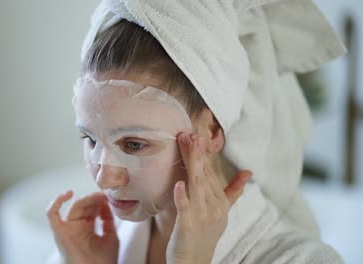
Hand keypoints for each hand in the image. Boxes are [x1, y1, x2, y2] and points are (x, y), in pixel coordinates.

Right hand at [47, 191, 118, 263]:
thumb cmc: (103, 262)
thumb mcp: (111, 236)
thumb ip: (108, 220)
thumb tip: (104, 203)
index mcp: (88, 229)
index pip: (91, 209)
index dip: (99, 201)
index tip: (108, 197)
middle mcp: (76, 228)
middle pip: (84, 207)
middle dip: (94, 199)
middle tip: (104, 195)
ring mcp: (68, 229)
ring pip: (73, 207)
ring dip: (86, 199)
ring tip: (98, 196)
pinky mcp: (60, 232)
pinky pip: (52, 214)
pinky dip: (56, 203)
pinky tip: (68, 194)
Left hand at [166, 133, 251, 263]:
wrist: (195, 260)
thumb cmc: (206, 233)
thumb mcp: (222, 210)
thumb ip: (233, 190)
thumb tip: (248, 172)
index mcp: (219, 200)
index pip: (210, 171)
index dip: (203, 153)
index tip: (197, 134)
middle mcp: (213, 205)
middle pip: (203, 174)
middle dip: (197, 153)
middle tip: (190, 133)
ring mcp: (202, 215)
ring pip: (196, 184)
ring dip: (192, 164)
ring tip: (189, 145)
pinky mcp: (188, 225)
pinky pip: (185, 208)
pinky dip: (182, 196)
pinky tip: (178, 183)